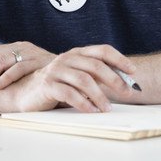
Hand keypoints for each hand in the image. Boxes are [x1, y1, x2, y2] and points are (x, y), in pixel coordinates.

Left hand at [0, 42, 54, 91]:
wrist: (74, 70)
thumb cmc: (46, 74)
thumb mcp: (25, 67)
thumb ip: (8, 69)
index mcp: (16, 46)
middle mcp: (22, 46)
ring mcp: (31, 52)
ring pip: (2, 60)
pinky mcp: (40, 61)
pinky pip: (20, 67)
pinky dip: (6, 77)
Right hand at [8, 44, 137, 112]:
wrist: (26, 92)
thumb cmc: (58, 85)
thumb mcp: (79, 77)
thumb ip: (97, 77)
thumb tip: (125, 84)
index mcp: (78, 53)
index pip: (103, 50)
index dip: (119, 59)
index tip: (133, 71)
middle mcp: (68, 58)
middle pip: (96, 66)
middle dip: (115, 79)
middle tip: (127, 92)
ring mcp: (56, 70)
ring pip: (84, 80)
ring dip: (99, 95)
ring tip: (107, 108)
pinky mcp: (47, 85)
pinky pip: (69, 93)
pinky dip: (83, 103)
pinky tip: (91, 111)